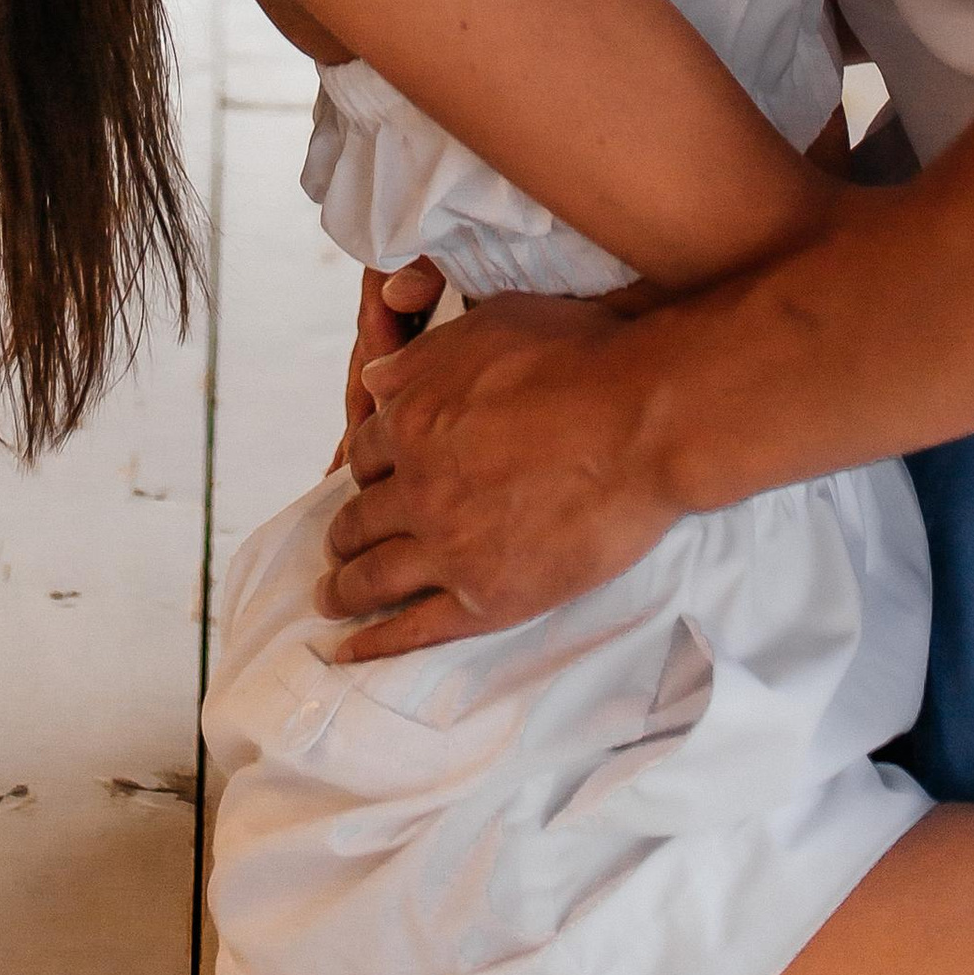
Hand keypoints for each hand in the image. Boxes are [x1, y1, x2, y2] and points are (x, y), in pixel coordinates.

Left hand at [319, 292, 674, 658]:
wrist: (641, 421)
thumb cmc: (577, 358)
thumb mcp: (489, 326)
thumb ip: (424, 357)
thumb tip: (372, 378)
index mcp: (411, 419)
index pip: (364, 453)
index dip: (365, 468)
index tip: (367, 482)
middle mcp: (417, 487)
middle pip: (360, 518)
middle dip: (343, 533)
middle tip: (338, 546)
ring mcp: (449, 548)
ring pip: (373, 576)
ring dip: (344, 588)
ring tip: (332, 598)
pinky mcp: (487, 598)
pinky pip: (416, 628)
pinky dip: (376, 641)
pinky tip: (353, 649)